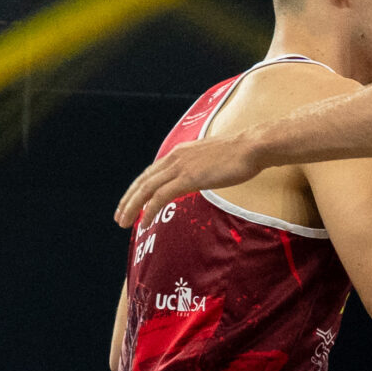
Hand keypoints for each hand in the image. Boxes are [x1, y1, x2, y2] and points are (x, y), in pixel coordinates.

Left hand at [114, 132, 268, 228]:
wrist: (252, 148)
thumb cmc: (240, 155)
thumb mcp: (212, 160)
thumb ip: (200, 168)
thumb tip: (198, 177)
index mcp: (179, 153)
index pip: (151, 173)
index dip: (137, 189)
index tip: (130, 203)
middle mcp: (175, 158)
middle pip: (143, 181)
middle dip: (128, 200)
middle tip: (119, 217)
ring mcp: (180, 167)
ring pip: (146, 189)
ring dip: (132, 207)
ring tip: (124, 223)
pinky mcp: (188, 178)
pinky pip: (161, 196)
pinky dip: (149, 210)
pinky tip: (144, 222)